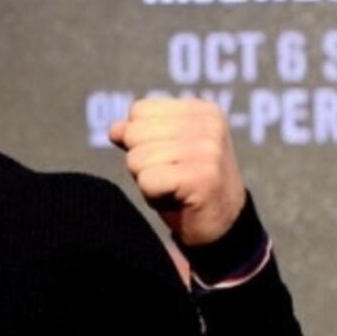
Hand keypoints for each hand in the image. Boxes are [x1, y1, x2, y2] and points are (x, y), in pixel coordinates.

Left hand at [108, 98, 245, 245]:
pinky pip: (146, 181)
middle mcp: (208, 125)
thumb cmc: (186, 185)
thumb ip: (137, 134)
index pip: (139, 110)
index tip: (169, 158)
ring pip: (137, 158)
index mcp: (201, 110)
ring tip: (174, 187)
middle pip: (135, 133)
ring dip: (147, 180)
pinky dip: (152, 194)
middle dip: (141, 161)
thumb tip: (115, 129)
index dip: (141, 139)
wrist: (222, 225)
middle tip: (170, 176)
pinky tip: (177, 198)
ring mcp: (207, 150)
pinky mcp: (201, 177)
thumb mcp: (161, 151)